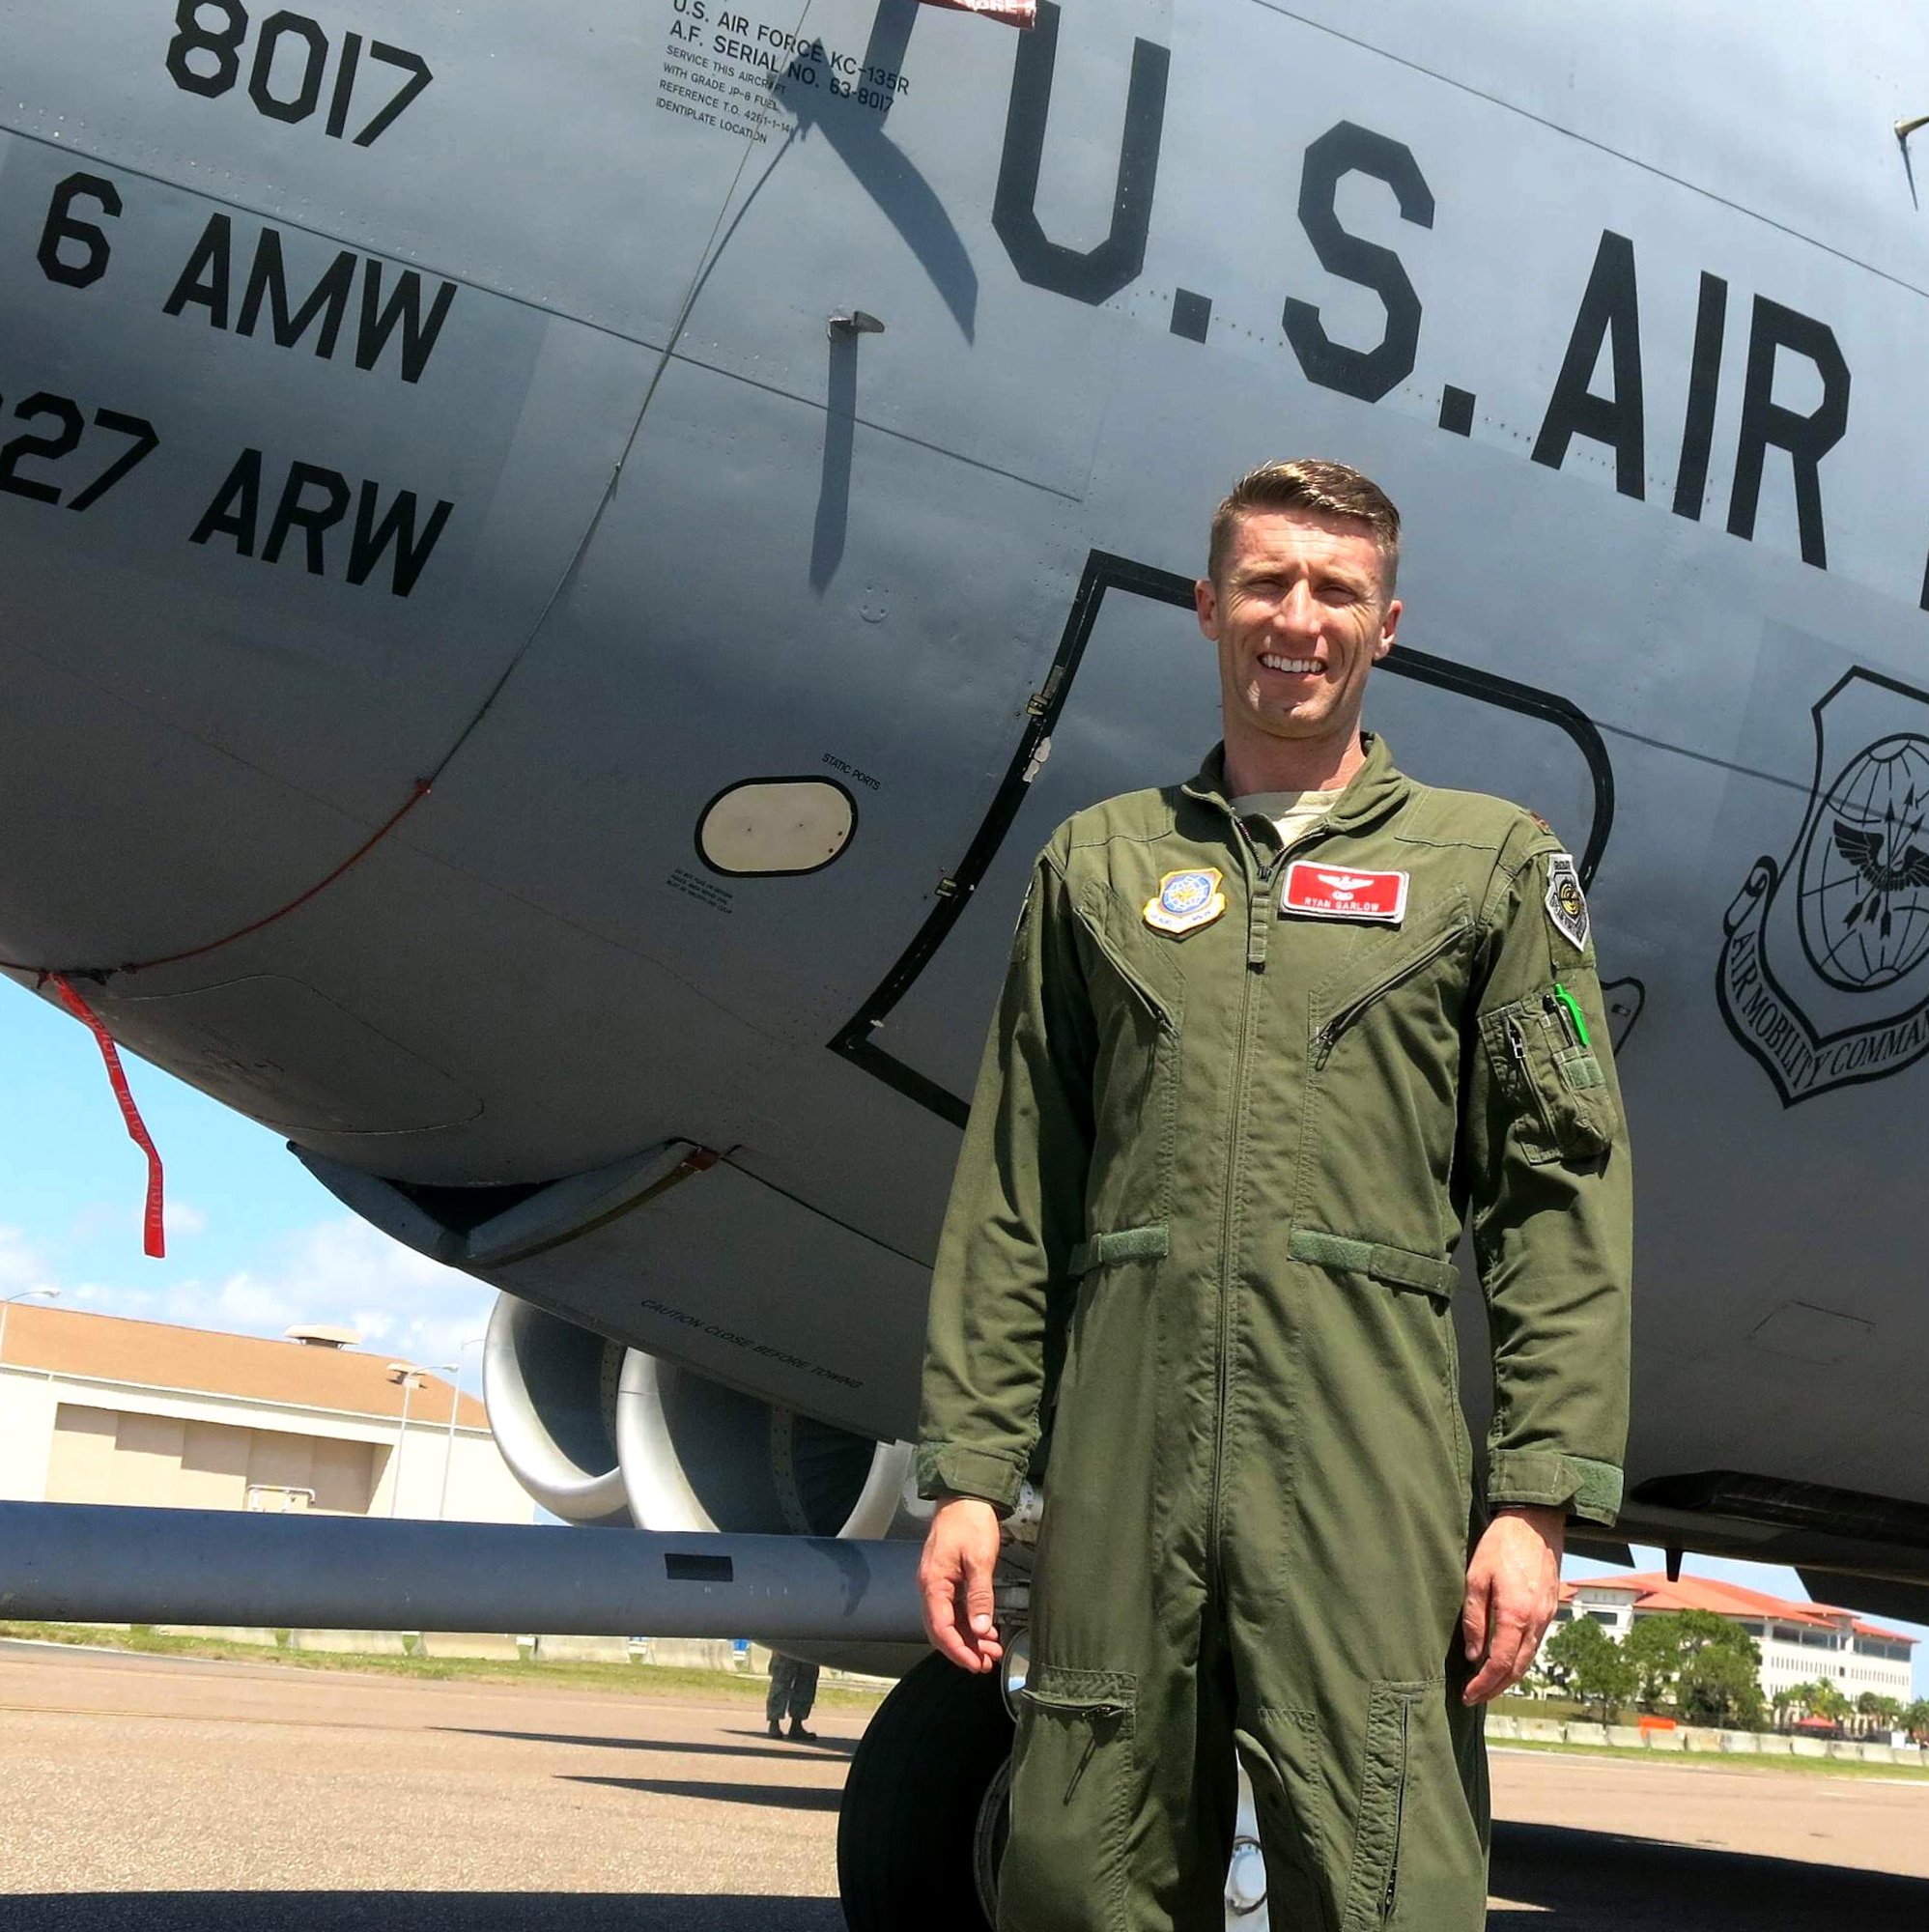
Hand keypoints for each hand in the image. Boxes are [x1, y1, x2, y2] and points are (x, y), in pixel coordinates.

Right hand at [918, 1496, 1004, 1673]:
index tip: (976, 1663)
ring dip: (967, 1638)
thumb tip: (981, 1629)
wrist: (965, 1496)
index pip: (941, 1628)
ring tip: (990, 1649)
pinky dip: (967, 1623)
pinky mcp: (946, 1579)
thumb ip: (980, 1596)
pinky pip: (952, 1609)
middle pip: (941, 1630)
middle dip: (964, 1649)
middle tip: (986, 1662)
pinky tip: (984, 1629)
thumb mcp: (980, 1559)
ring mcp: (936, 1583)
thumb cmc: (970, 1521)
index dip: (959, 1650)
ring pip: (947, 1622)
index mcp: (933, 1583)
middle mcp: (930, 1586)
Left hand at [1461, 1504, 1564, 1704]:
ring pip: (1528, 1659)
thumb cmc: (1501, 1545)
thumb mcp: (1476, 1577)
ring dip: (1508, 1677)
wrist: (1536, 1523)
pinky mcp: (1549, 1610)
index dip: (1483, 1684)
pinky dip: (1519, 1659)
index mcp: (1516, 1616)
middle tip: (1475, 1697)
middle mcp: (1536, 1623)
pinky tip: (1505, 1660)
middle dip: (1495, 1688)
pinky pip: (1534, 1644)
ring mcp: (1546, 1618)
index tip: (1467, 1695)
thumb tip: (1473, 1654)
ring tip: (1487, 1685)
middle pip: (1517, 1669)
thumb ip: (1474, 1617)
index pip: (1499, 1663)